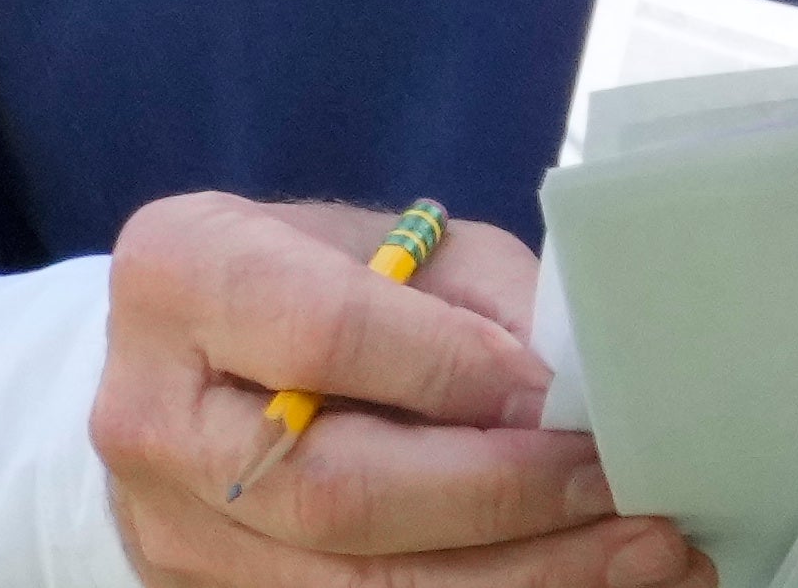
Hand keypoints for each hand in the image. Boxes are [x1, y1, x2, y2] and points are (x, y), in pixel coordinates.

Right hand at [94, 194, 696, 587]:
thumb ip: (478, 304)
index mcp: (183, 277)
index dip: (451, 373)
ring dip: (520, 579)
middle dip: (501, 497)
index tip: (557, 397)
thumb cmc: (318, 281)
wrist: (195, 369)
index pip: (324, 336)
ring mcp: (175, 533)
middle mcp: (155, 417)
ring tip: (642, 555)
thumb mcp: (392, 244)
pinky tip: (585, 585)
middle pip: (338, 489)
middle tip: (621, 487)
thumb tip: (580, 393)